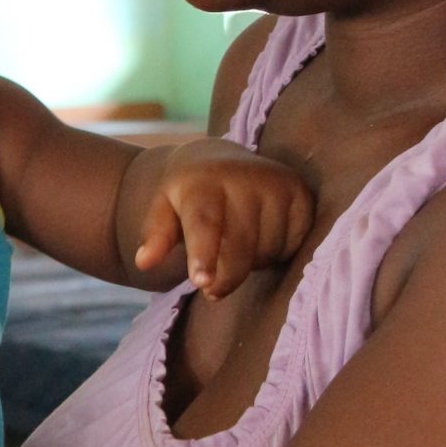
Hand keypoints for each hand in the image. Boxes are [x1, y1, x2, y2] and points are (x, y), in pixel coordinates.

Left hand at [135, 141, 314, 298]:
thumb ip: (155, 235)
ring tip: (236, 244)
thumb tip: (144, 262)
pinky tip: (262, 237)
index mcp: (203, 181)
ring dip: (252, 262)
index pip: (206, 223)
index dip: (204, 255)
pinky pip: (294, 243)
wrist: (222, 160)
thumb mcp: (163, 208)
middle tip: (210, 286)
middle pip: (241, 247)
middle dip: (227, 276)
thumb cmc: (188, 194)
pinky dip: (277, 251)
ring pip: (269, 250)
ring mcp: (277, 183)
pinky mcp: (301, 194)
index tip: (203, 283)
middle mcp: (244, 177)